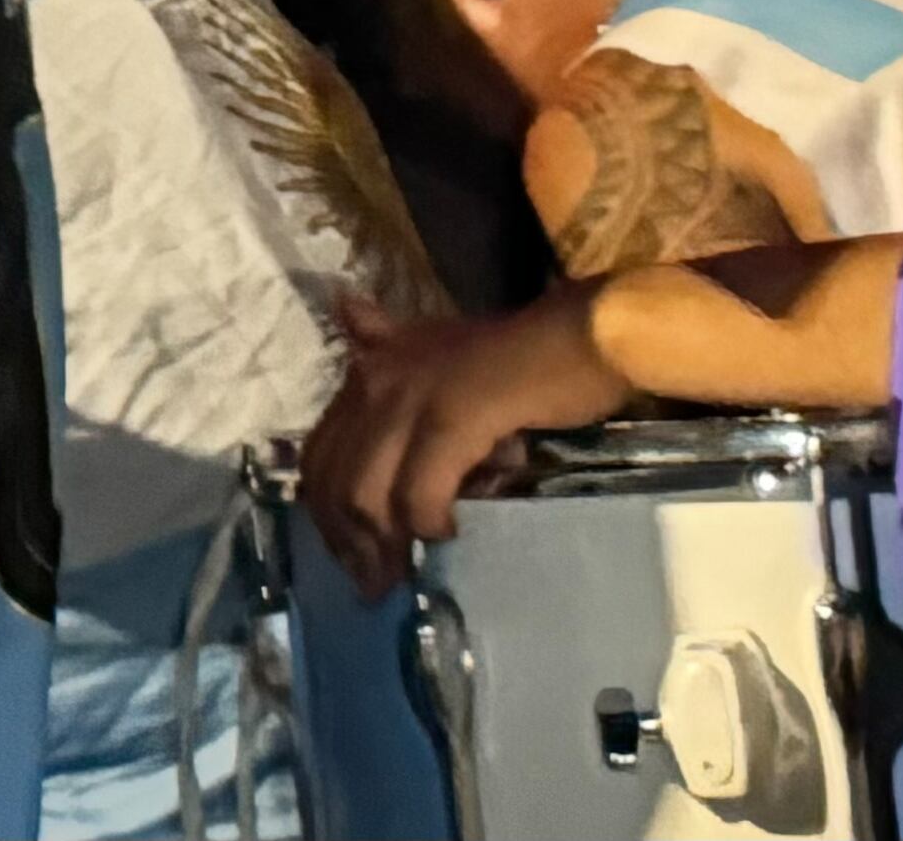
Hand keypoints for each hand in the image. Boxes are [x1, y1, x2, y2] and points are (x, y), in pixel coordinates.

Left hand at [298, 289, 625, 591]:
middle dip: (348, 540)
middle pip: (334, 479)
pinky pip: (420, 488)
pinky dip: (426, 520)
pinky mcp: (455, 416)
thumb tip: (347, 318)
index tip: (349, 556)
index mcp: (369, 372)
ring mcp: (412, 397)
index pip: (319, 453)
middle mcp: (376, 380)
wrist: (583, 336)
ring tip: (405, 573)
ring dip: (382, 543)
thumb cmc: (519, 355)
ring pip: (367, 490)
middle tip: (374, 584)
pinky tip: (445, 534)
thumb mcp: (439, 351)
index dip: (326, 512)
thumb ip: (388, 348)